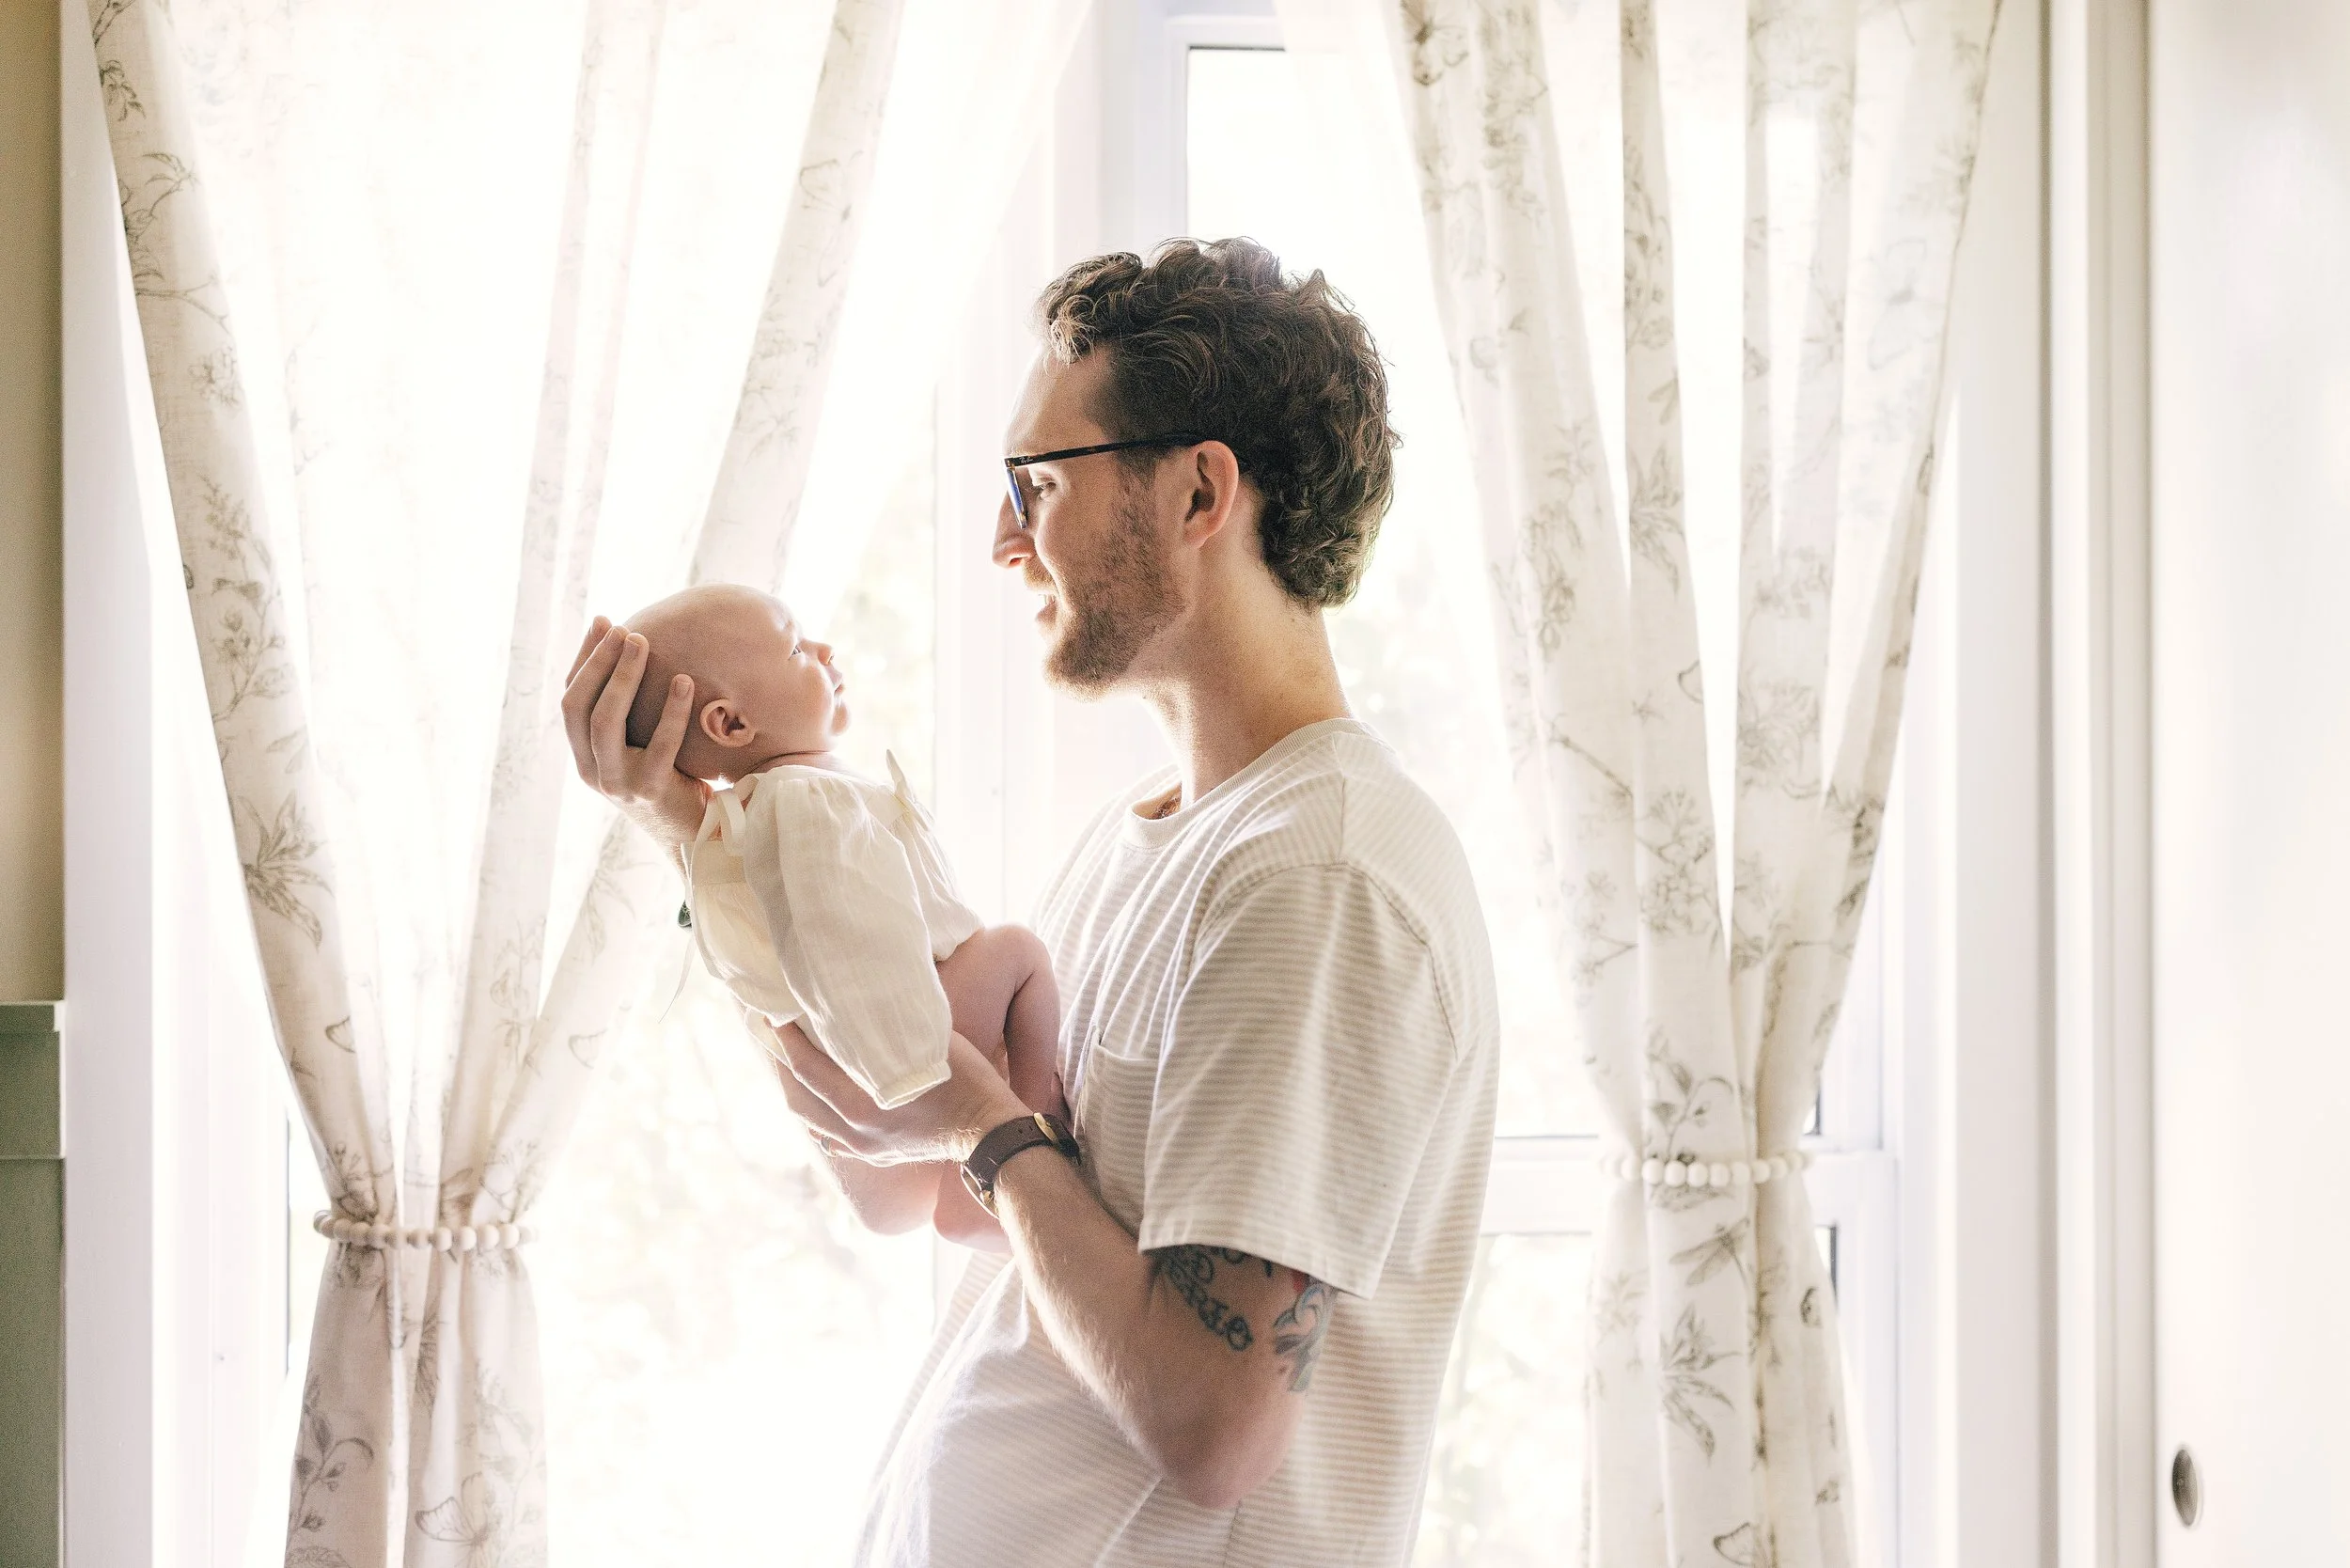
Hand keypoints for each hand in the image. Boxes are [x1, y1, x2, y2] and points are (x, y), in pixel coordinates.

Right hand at [562, 616, 709, 846]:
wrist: (695, 834)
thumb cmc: (673, 779)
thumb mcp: (642, 744)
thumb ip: (632, 713)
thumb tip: (638, 650)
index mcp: (584, 755)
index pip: (571, 699)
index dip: (584, 659)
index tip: (602, 623)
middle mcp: (592, 770)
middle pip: (579, 707)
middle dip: (598, 662)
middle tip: (623, 629)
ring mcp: (617, 783)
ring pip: (605, 722)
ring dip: (622, 678)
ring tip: (643, 643)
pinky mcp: (650, 792)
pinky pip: (659, 745)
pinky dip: (672, 710)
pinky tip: (686, 681)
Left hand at [766, 1017, 1031, 1166]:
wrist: (992, 1133)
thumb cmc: (969, 1078)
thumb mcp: (930, 1039)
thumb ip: (893, 1022)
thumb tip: (866, 990)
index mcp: (862, 1098)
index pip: (805, 1063)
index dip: (783, 1036)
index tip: (770, 1010)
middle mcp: (854, 1126)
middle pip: (798, 1090)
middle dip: (779, 1057)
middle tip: (765, 1027)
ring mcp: (863, 1145)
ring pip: (809, 1116)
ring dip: (794, 1085)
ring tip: (784, 1057)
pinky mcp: (874, 1154)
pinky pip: (829, 1136)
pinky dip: (815, 1114)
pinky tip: (812, 1099)